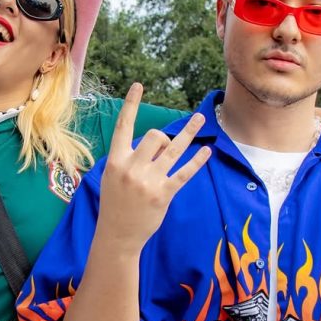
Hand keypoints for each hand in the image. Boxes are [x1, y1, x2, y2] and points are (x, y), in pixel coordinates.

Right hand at [97, 83, 210, 253]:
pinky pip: (184, 172)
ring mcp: (148, 181)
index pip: (123, 126)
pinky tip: (206, 151)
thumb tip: (156, 144)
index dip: (130, 104)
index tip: (138, 85)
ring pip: (173, 149)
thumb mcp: (113, 178)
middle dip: (163, 138)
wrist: (116, 235)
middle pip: (153, 135)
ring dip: (189, 132)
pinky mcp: (163, 194)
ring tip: (201, 118)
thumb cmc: (116, 204)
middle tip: (163, 152)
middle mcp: (131, 168)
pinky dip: (197, 160)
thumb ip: (129, 159)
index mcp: (115, 161)